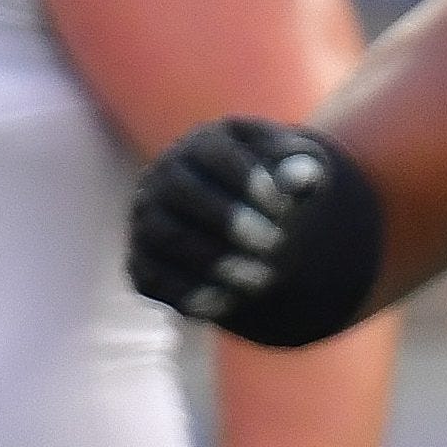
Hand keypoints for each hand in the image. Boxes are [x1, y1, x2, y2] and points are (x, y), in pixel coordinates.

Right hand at [130, 117, 386, 349]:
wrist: (247, 222)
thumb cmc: (272, 188)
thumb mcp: (295, 172)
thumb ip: (302, 169)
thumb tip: (303, 175)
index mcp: (201, 145)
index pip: (212, 153)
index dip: (245, 178)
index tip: (282, 206)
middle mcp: (162, 178)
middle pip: (181, 190)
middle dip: (229, 219)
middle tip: (275, 244)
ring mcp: (147, 221)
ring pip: (166, 237)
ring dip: (214, 259)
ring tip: (263, 278)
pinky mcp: (143, 264)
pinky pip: (155, 279)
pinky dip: (190, 292)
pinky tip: (231, 301)